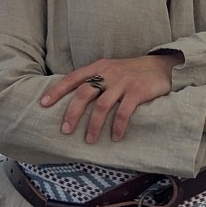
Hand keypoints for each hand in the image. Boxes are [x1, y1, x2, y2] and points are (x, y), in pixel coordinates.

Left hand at [40, 54, 181, 142]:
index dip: (57, 90)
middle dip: (72, 113)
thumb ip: (94, 80)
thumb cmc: (131, 72)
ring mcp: (123, 82)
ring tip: (89, 140)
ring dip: (94, 125)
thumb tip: (72, 99)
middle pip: (84, 93)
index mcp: (98, 67)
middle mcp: (108, 73)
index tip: (43, 104)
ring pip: (102, 105)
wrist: (161, 66)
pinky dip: (118, 127)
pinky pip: (124, 112)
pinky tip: (116, 138)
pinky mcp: (137, 91)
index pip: (73, 78)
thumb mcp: (110, 70)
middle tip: (65, 130)